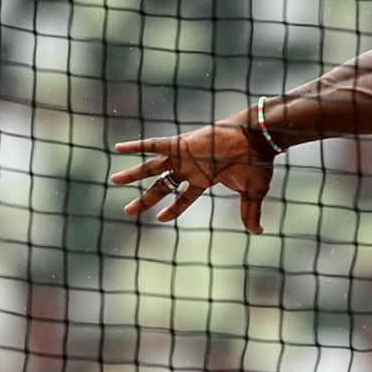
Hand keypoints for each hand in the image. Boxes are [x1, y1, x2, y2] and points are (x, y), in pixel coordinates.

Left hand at [111, 119, 275, 233]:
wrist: (256, 140)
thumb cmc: (256, 164)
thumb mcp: (252, 193)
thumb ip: (250, 212)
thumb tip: (258, 232)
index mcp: (205, 179)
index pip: (184, 198)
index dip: (173, 209)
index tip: (160, 219)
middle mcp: (190, 168)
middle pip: (162, 186)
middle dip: (145, 199)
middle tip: (128, 211)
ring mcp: (184, 156)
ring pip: (152, 168)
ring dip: (133, 174)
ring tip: (114, 181)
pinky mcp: (181, 144)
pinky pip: (153, 145)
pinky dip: (136, 146)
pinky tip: (117, 148)